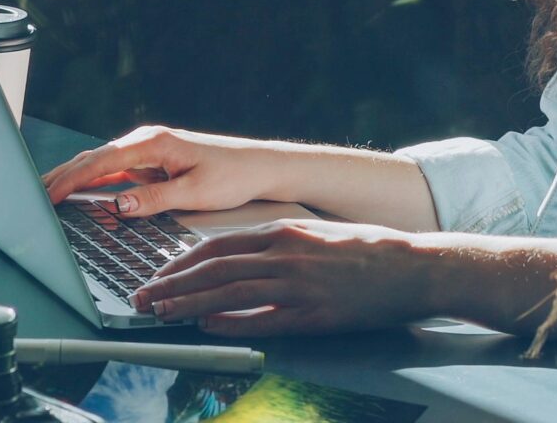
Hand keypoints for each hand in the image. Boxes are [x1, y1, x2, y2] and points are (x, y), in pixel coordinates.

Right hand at [40, 125, 301, 217]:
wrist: (260, 167)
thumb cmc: (234, 176)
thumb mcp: (195, 193)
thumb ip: (154, 199)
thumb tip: (119, 204)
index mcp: (152, 143)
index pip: (99, 162)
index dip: (69, 180)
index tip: (46, 195)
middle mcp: (145, 142)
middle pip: (92, 160)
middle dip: (60, 177)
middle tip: (30, 196)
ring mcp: (148, 152)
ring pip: (100, 166)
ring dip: (73, 179)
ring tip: (45, 195)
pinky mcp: (153, 163)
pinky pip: (115, 173)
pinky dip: (92, 183)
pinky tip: (80, 194)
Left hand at [129, 219, 442, 335]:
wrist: (414, 266)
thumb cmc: (367, 250)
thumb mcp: (315, 233)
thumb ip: (278, 243)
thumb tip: (240, 258)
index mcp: (284, 230)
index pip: (218, 244)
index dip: (182, 261)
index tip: (158, 273)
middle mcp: (285, 253)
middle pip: (215, 268)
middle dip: (173, 283)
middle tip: (143, 297)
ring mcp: (299, 284)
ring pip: (230, 291)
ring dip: (189, 302)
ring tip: (161, 312)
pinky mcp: (315, 313)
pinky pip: (263, 319)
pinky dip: (230, 322)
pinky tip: (206, 325)